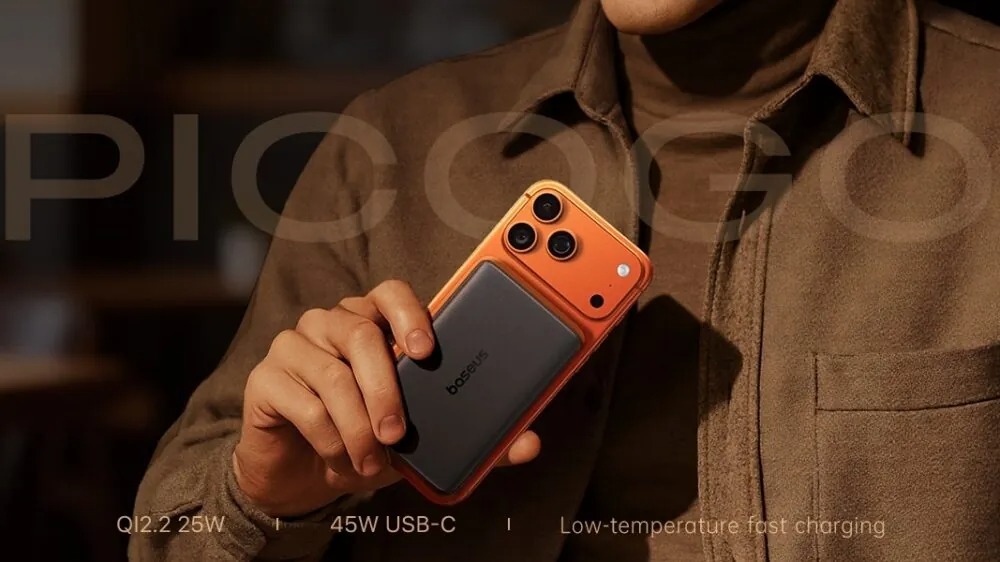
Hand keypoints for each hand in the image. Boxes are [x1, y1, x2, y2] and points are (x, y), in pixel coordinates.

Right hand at [233, 280, 541, 516]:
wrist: (305, 475)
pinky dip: (330, 440)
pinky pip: (304, 403)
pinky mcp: (266, 377)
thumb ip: (475, 439)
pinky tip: (340, 459)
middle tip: (398, 434)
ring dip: (358, 426)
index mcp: (374, 324)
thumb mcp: (423, 443)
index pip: (391, 293)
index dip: (410, 313)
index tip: (426, 349)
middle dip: (386, 388)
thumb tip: (529, 444)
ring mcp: (295, 345)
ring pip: (332, 373)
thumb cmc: (367, 441)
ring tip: (371, 461)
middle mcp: (333, 324)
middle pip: (360, 333)